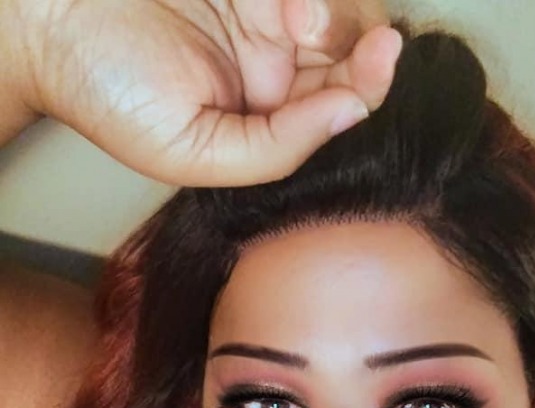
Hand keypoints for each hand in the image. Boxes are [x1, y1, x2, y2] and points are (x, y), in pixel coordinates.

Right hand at [4, 0, 401, 185]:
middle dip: (357, 39)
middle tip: (314, 29)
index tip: (379, 62)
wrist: (45, 22)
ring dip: (332, 6)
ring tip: (292, 13)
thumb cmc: (107, 95)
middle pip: (352, 46)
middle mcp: (272, 60)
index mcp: (265, 114)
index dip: (370, 84)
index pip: (339, 103)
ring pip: (335, 4)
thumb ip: (274, 149)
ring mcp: (259, 6)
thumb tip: (351, 114)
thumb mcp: (194, 154)